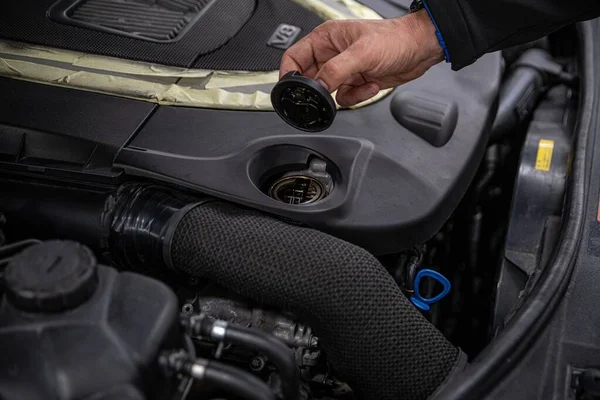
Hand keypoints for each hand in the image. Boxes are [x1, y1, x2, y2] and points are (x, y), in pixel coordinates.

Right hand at [279, 10, 444, 106]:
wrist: (420, 50)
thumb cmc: (395, 39)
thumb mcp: (361, 54)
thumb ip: (335, 71)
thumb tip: (318, 88)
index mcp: (326, 39)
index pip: (294, 57)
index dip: (289, 74)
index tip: (291, 90)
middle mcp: (331, 54)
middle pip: (310, 78)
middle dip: (319, 90)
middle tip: (327, 95)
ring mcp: (343, 69)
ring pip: (327, 92)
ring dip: (344, 93)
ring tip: (360, 83)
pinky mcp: (355, 81)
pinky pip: (344, 98)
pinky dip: (357, 96)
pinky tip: (371, 84)